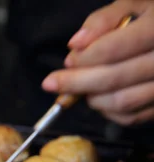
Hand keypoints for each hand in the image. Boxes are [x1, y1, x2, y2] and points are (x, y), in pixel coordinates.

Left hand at [41, 0, 153, 125]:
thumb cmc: (150, 18)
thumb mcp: (132, 6)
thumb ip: (102, 20)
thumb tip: (75, 45)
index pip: (112, 50)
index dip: (83, 58)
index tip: (68, 62)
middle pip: (113, 79)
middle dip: (76, 83)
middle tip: (51, 83)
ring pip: (120, 102)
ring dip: (91, 98)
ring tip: (81, 87)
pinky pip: (129, 117)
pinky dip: (107, 111)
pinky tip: (100, 96)